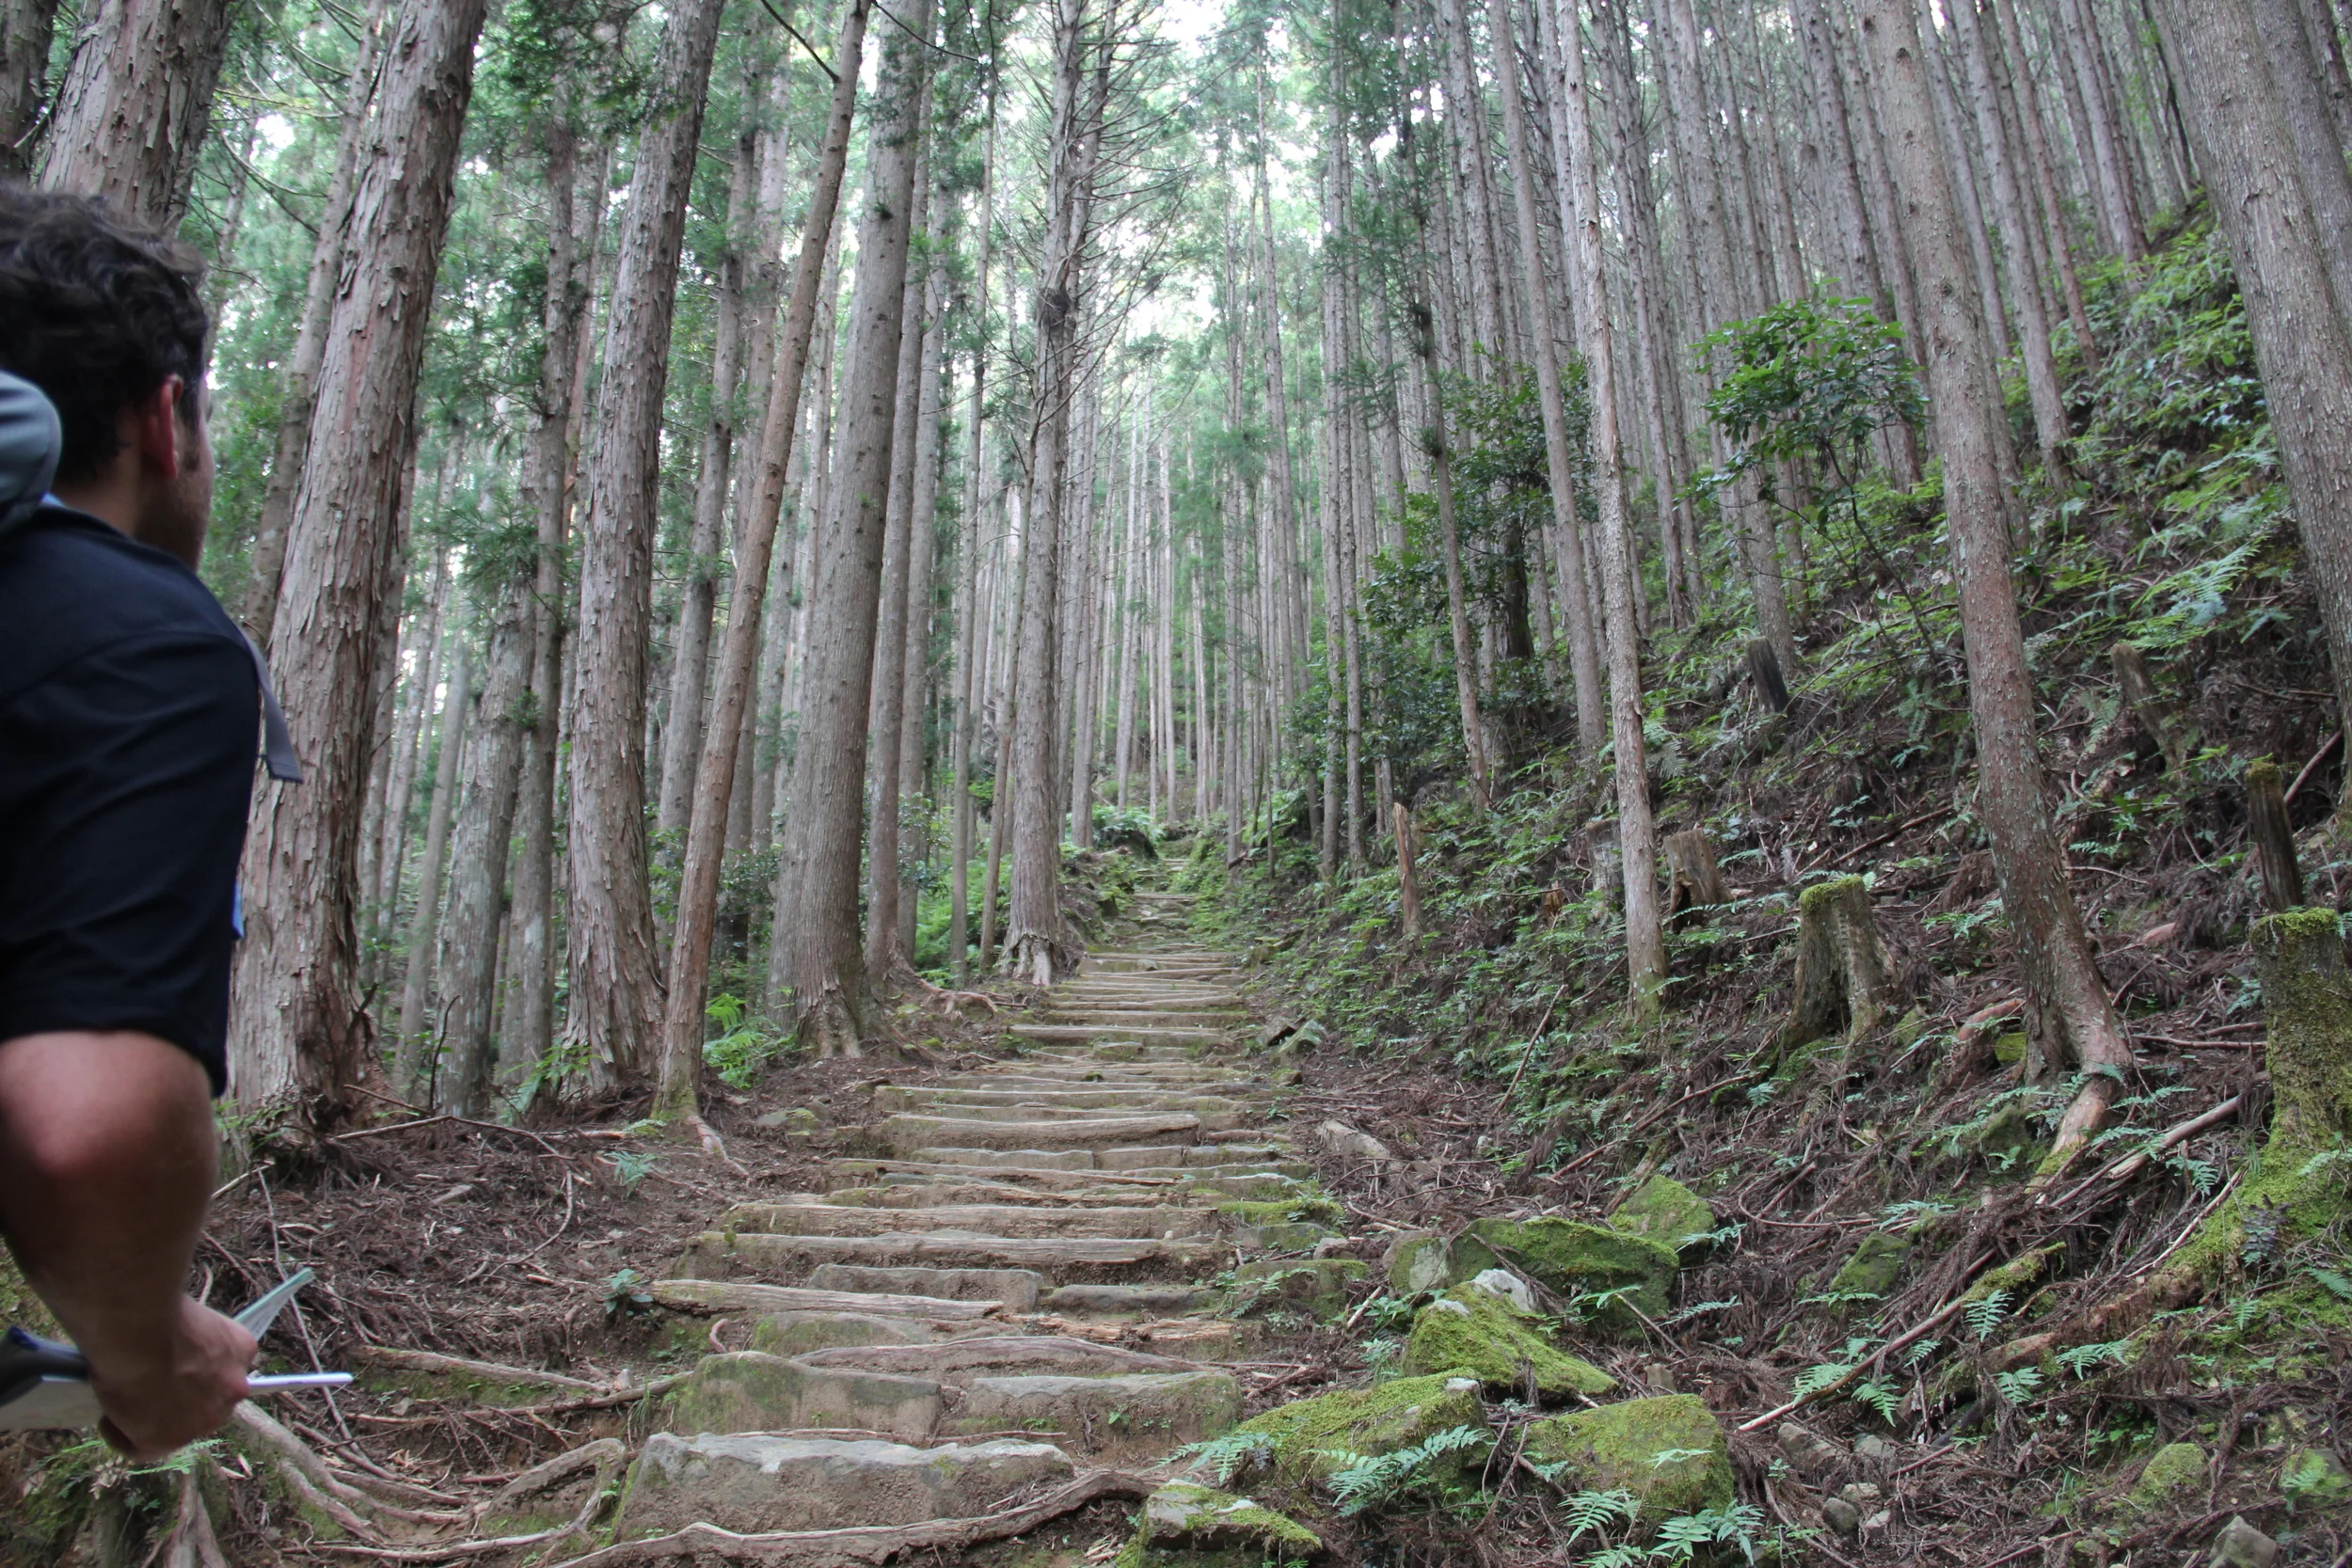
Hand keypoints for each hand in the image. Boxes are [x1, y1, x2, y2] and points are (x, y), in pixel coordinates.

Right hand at [88, 1295, 254, 1458]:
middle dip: (177, 1397)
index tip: (170, 1366)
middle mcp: (233, 1389)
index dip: (194, 1370)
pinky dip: (120, 1435)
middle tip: (145, 1386)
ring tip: (122, 1401)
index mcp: (241, 1351)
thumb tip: (172, 1345)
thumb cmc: (158, 1313)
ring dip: (150, 1419)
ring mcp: (204, 1419)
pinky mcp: (168, 1440)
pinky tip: (108, 1418)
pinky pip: (140, 1447)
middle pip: (204, 1401)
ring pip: (175, 1428)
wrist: (141, 1334)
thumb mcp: (191, 1318)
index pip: (223, 1369)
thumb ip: (193, 1338)